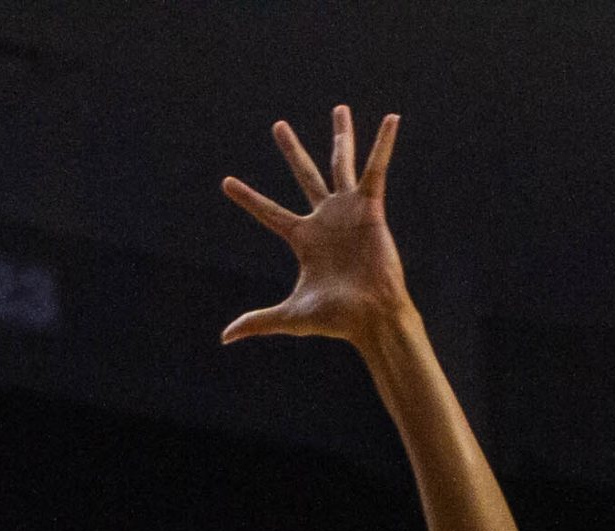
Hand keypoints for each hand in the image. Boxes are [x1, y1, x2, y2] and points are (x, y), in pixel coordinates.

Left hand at [222, 105, 407, 346]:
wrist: (371, 317)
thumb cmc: (336, 319)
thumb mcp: (290, 316)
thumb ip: (258, 321)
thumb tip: (224, 338)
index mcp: (304, 240)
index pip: (269, 213)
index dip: (248, 199)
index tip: (226, 183)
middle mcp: (325, 220)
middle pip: (304, 175)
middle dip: (291, 151)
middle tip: (278, 126)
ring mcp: (348, 211)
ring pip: (341, 164)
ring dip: (341, 136)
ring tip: (339, 109)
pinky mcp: (371, 208)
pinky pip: (377, 170)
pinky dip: (384, 145)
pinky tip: (391, 120)